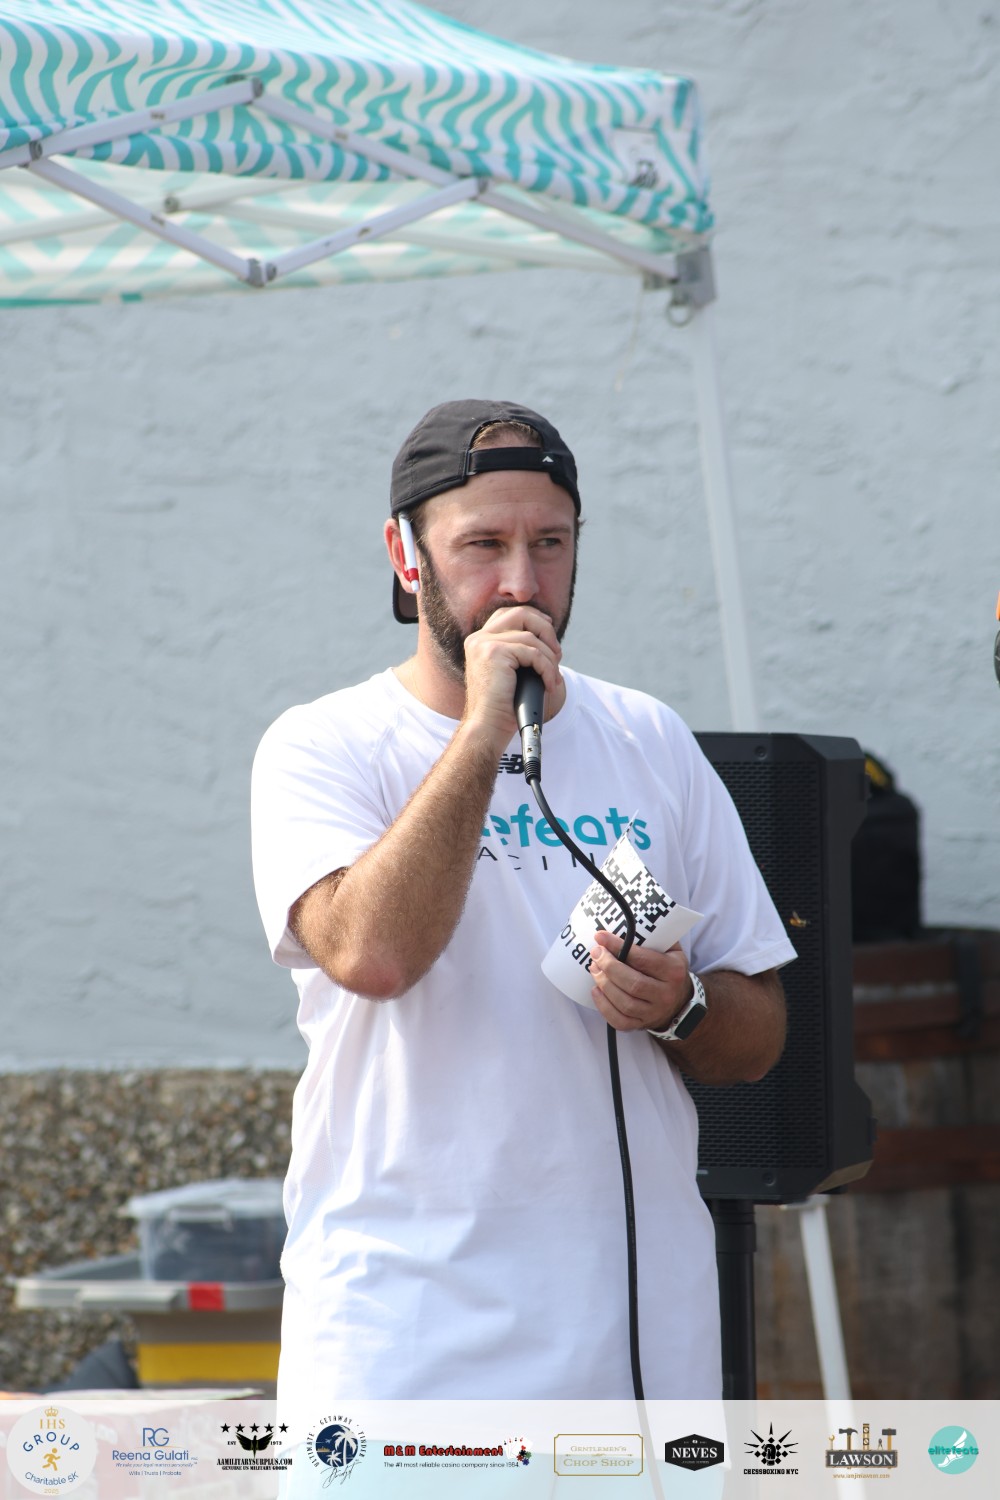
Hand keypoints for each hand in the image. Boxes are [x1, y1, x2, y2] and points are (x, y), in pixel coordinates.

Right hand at [461, 605, 562, 747]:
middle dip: (546, 631)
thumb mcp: (511, 672)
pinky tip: (549, 684)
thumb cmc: (502, 707)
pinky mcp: (494, 652)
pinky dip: (547, 669)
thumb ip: (521, 652)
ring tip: (553, 678)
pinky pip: (533, 653)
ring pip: (531, 636)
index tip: (550, 635)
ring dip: (550, 658)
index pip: (510, 614)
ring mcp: (484, 643)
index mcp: (479, 641)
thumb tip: (548, 635)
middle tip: (557, 655)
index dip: (534, 619)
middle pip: (521, 613)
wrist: (488, 728)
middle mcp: (478, 638)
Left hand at [589, 933, 691, 1033]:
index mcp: (673, 971)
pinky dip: (603, 1006)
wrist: (680, 1002)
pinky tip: (596, 990)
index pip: (642, 959)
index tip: (600, 937)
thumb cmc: (669, 969)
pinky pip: (619, 1021)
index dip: (618, 947)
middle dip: (608, 966)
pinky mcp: (641, 1025)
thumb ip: (654, 937)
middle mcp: (665, 994)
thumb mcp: (671, 950)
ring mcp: (653, 1012)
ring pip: (624, 1002)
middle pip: (632, 983)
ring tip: (594, 968)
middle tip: (595, 953)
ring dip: (604, 984)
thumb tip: (625, 922)